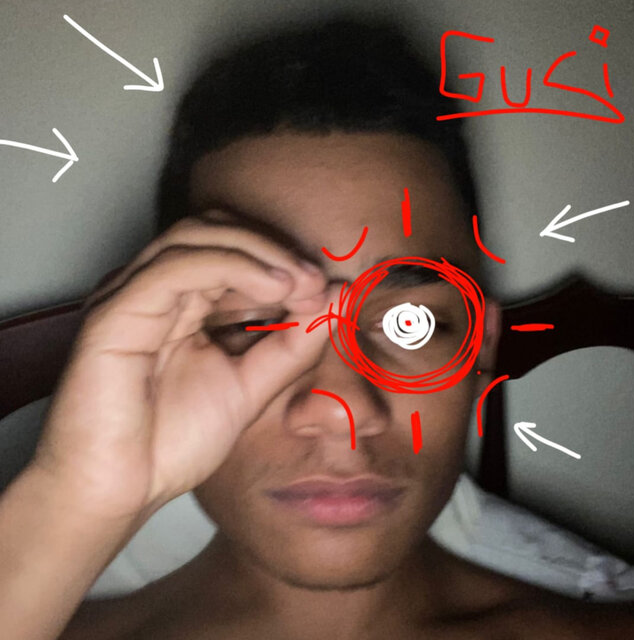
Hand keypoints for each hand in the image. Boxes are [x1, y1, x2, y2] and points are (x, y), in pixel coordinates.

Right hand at [31, 215, 331, 521]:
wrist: (120, 491)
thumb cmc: (172, 442)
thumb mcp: (252, 385)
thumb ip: (293, 343)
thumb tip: (335, 297)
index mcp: (181, 302)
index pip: (233, 250)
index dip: (282, 259)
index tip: (325, 286)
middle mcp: (155, 289)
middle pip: (216, 230)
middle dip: (272, 248)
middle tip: (314, 279)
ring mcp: (131, 295)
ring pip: (197, 237)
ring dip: (258, 252)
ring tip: (300, 282)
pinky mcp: (115, 311)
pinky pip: (177, 268)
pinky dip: (232, 266)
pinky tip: (273, 288)